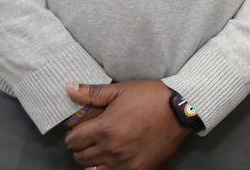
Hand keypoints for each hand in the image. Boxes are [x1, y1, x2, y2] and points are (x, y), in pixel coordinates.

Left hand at [64, 80, 190, 169]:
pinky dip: (109, 168)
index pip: (73, 141)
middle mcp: (111, 149)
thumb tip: (69, 87)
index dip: (73, 135)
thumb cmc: (150, 96)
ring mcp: (123, 163)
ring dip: (93, 160)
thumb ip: (93, 92)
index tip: (80, 131)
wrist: (180, 111)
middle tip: (90, 138)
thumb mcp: (122, 89)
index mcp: (104, 129)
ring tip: (102, 149)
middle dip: (81, 148)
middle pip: (80, 158)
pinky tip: (116, 157)